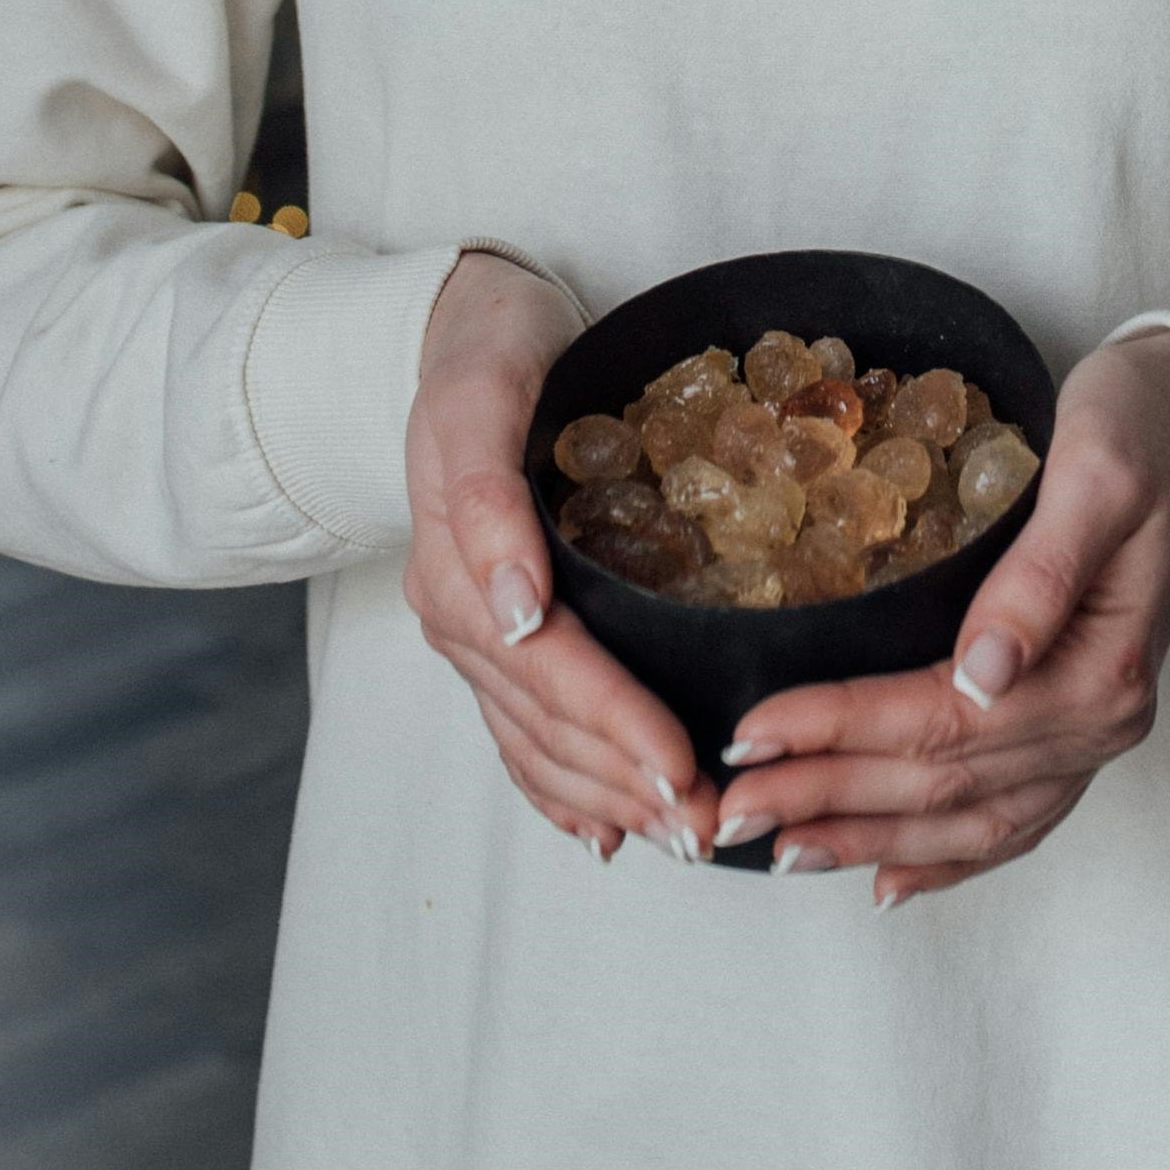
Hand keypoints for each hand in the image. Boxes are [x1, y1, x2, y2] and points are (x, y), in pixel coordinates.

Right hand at [403, 251, 723, 863]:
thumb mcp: (481, 401)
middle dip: (628, 786)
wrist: (460, 331)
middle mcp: (462, 616)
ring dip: (606, 800)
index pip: (554, 672)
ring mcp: (473, 632)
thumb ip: (487, 503)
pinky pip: (519, 730)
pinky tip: (602, 829)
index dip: (619, 728)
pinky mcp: (491, 634)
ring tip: (678, 838)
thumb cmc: (488, 356)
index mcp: (459, 568)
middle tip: (710, 831)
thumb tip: (516, 611)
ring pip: (537, 743)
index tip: (684, 774)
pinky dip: (559, 788)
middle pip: (549, 726)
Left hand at [712, 331, 1169, 907]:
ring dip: (869, 840)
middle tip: (725, 813)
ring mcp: (1093, 736)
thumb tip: (984, 673)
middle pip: (942, 781)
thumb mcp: (1097, 474)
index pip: (944, 720)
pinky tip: (884, 878)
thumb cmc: (1143, 430)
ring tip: (779, 852)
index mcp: (1100, 666)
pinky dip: (945, 856)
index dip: (840, 730)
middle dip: (827, 797)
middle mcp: (1101, 720)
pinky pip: (1010, 819)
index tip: (749, 733)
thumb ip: (1041, 574)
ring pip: (967, 818)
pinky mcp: (1079, 727)